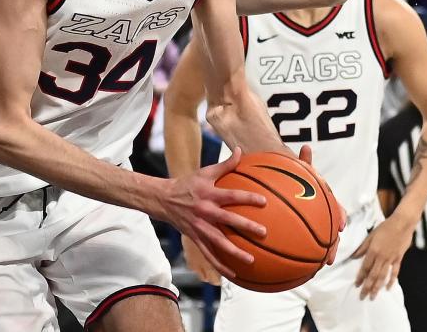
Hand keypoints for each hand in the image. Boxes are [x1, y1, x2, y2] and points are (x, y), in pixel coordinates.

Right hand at [157, 148, 266, 278]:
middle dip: (245, 226)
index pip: (231, 196)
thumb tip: (241, 151)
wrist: (163, 199)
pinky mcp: (195, 238)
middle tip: (263, 232)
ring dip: (234, 252)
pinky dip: (220, 265)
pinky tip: (233, 274)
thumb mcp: (204, 172)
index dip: (247, 197)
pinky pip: (209, 254)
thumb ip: (225, 164)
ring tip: (251, 260)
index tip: (264, 201)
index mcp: (209, 194)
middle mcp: (205, 212)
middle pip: (227, 220)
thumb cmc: (188, 184)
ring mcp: (199, 227)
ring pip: (218, 242)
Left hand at [299, 145, 345, 263]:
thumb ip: (304, 163)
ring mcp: (318, 224)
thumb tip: (306, 146)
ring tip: (323, 264)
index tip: (341, 225)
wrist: (290, 187)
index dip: (340, 216)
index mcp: (326, 200)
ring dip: (326, 252)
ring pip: (325, 240)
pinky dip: (309, 254)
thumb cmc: (298, 179)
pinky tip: (304, 265)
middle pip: (333, 230)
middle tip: (331, 256)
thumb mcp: (301, 171)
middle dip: (334, 244)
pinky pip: (310, 243)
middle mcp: (325, 214)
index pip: (337, 208)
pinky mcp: (309, 232)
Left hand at [351, 214, 413, 299]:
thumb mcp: (371, 235)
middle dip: (367, 287)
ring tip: (373, 296)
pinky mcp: (399, 259)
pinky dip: (391, 281)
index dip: (360, 277)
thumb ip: (362, 247)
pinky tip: (388, 288)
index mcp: (373, 251)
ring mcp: (391, 259)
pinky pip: (395, 272)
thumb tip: (353, 256)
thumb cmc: (385, 227)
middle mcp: (381, 257)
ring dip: (378, 287)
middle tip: (363, 297)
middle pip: (373, 275)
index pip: (365, 267)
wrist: (402, 223)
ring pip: (383, 276)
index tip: (356, 286)